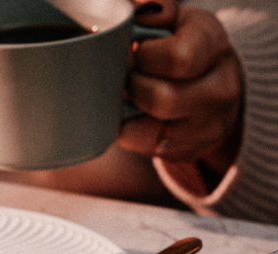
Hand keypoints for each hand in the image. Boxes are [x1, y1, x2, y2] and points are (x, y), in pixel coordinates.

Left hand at [119, 1, 242, 169]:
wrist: (213, 87)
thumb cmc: (184, 46)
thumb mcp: (177, 20)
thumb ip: (156, 10)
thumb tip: (135, 8)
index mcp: (213, 46)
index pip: (178, 58)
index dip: (143, 56)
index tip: (132, 50)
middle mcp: (219, 89)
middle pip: (162, 98)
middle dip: (131, 86)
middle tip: (124, 76)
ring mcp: (205, 125)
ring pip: (148, 127)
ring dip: (125, 110)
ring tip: (125, 94)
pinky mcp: (186, 149)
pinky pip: (140, 144)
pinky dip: (124, 129)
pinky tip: (127, 114)